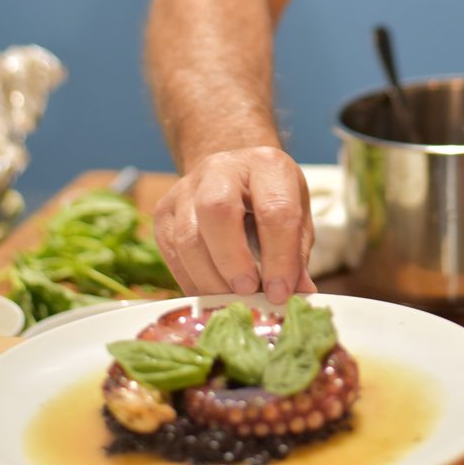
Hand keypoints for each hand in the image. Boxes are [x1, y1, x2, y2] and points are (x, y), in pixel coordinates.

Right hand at [153, 146, 316, 302]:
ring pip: (187, 236)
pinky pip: (171, 251)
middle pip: (217, 210)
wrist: (235, 175)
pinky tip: (210, 294)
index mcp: (266, 165)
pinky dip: (191, 280)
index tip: (280, 292)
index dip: (279, 257)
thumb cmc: (270, 199)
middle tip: (248, 292)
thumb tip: (299, 294)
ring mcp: (186, 187)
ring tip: (231, 300)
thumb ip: (296, 254)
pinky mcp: (164, 210)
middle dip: (233, 260)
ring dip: (210, 278)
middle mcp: (222, 168)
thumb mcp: (296, 217)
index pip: (274, 210)